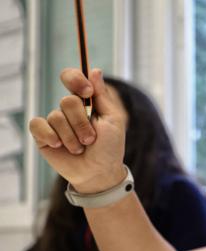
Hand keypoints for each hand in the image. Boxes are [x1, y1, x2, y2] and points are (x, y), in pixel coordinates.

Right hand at [29, 68, 127, 193]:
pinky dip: (51, 136)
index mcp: (86, 101)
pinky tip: (59, 145)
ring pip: (56, 117)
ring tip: (80, 148)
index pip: (72, 78)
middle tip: (91, 138)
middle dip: (82, 123)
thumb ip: (102, 96)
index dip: (76, 80)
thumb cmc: (109, 147)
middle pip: (67, 101)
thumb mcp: (113, 120)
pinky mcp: (42, 134)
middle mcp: (68, 109)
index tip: (87, 92)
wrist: (98, 172)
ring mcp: (55, 121)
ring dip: (72, 136)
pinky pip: (38, 125)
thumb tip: (94, 70)